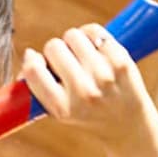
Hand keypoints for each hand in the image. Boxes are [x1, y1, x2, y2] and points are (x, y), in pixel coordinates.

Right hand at [20, 23, 152, 144]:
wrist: (128, 125)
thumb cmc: (87, 114)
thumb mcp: (60, 111)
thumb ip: (40, 87)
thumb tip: (28, 54)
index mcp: (62, 108)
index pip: (33, 70)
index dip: (32, 60)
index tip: (37, 61)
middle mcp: (83, 92)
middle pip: (53, 47)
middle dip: (56, 52)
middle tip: (67, 63)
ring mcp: (104, 75)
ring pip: (73, 35)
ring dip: (73, 42)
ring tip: (82, 56)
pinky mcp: (121, 61)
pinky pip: (94, 30)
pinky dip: (91, 36)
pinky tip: (96, 50)